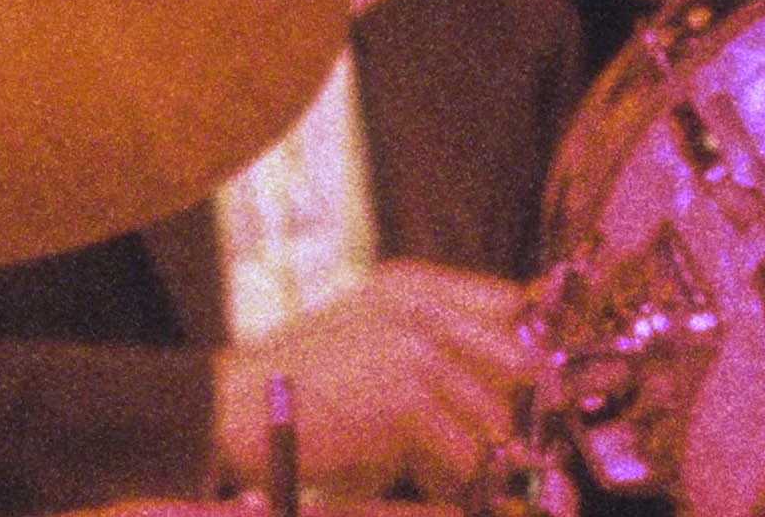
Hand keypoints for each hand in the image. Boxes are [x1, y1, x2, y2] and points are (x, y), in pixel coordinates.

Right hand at [210, 260, 526, 500]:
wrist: (230, 407)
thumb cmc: (294, 377)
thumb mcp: (363, 327)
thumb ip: (427, 336)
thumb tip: (503, 369)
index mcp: (411, 286)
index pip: (508, 304)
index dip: (527, 342)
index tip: (534, 375)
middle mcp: (422, 311)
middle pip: (515, 358)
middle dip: (516, 401)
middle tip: (514, 428)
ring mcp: (418, 355)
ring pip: (491, 412)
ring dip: (481, 446)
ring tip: (467, 463)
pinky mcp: (407, 403)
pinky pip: (460, 448)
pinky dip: (454, 472)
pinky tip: (442, 479)